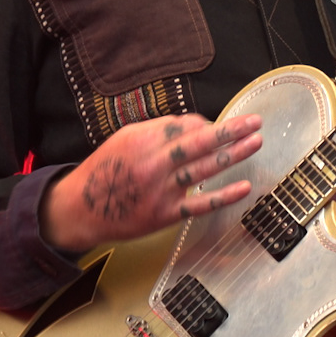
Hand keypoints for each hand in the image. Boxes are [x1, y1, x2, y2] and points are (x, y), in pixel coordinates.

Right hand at [41, 113, 261, 249]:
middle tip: (255, 122)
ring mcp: (160, 190)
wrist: (79, 208)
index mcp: (142, 139)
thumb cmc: (106, 170)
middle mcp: (153, 163)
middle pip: (198, 142)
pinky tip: (244, 187)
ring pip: (203, 169)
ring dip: (233, 155)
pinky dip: (223, 196)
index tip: (219, 126)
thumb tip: (195, 124)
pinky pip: (198, 205)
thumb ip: (158, 130)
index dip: (207, 124)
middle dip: (230, 130)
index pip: (185, 125)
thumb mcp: (125, 139)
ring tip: (255, 143)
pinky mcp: (164, 214)